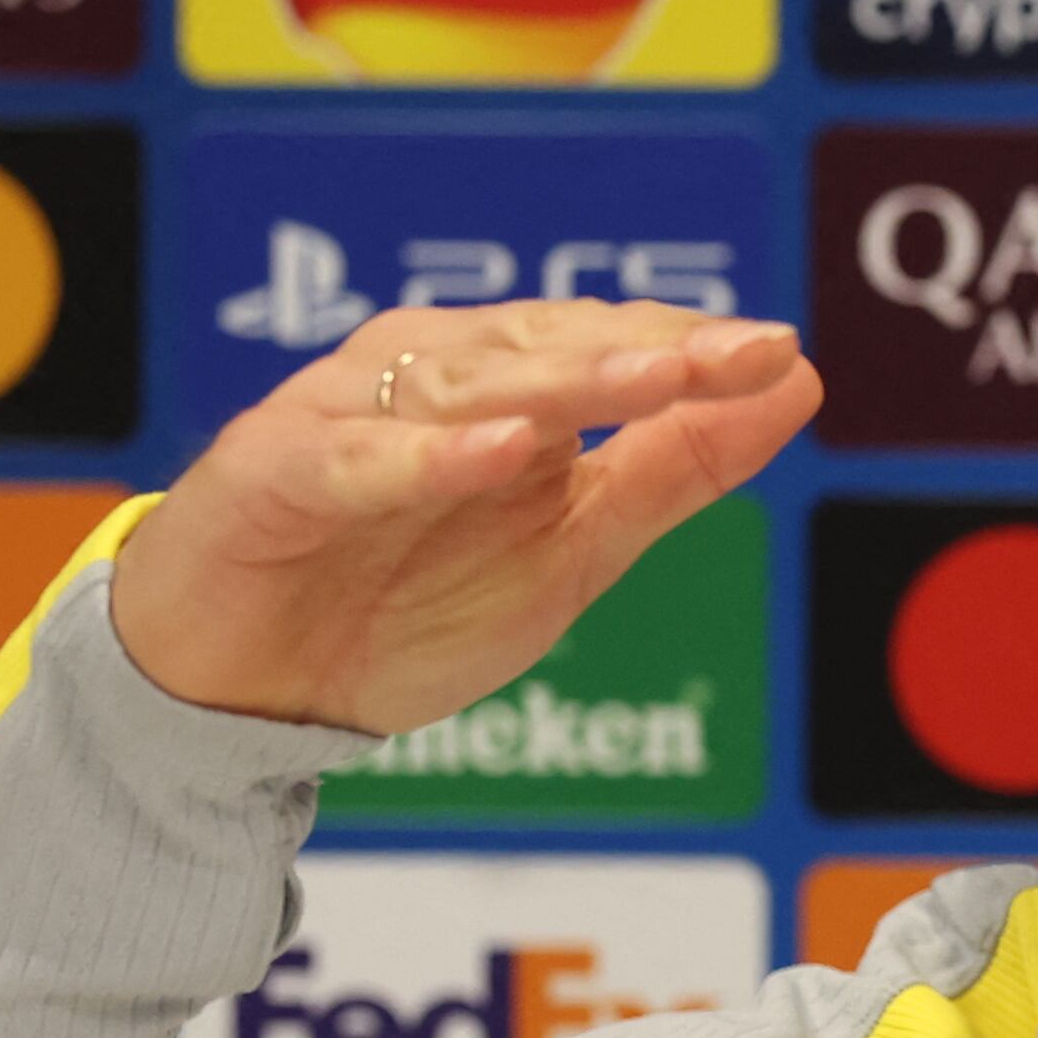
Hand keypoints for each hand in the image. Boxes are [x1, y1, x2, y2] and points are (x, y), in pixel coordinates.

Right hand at [108, 303, 817, 731]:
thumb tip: (795, 382)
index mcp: (501, 384)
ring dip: (560, 381)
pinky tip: (497, 454)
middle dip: (646, 351)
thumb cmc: (396, 609)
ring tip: (653, 380)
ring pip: (463, 386)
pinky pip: (356, 459)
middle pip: (545, 350)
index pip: (607, 344)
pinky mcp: (271, 471)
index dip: (691, 348)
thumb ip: (672, 469)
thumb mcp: (568, 551)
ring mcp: (345, 416)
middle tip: (738, 355)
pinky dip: (424, 457)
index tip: (779, 353)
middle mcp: (426, 377)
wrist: (243, 693)